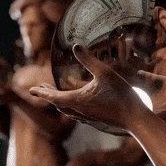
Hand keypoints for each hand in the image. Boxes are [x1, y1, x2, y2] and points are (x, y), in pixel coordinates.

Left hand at [30, 45, 150, 131]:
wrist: (135, 119)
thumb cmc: (121, 95)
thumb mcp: (105, 72)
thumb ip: (89, 60)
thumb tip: (75, 46)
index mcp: (78, 100)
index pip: (53, 97)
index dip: (41, 92)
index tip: (30, 90)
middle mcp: (80, 110)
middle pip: (58, 104)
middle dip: (49, 95)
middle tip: (41, 88)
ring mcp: (88, 117)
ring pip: (68, 110)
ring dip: (59, 102)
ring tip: (57, 95)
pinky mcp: (96, 120)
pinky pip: (77, 114)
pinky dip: (71, 107)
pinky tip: (78, 104)